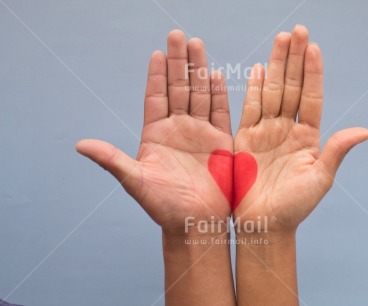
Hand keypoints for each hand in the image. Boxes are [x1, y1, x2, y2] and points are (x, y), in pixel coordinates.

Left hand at [76, 30, 232, 232]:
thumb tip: (80, 144)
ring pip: (199, 95)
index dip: (156, 75)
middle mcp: (178, 129)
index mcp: (156, 134)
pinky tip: (216, 75)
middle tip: (178, 35)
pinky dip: (219, 95)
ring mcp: (200, 133)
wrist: (194, 222)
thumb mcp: (135, 180)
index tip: (156, 52)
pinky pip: (220, 113)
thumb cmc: (163, 206)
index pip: (156, 97)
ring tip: (197, 46)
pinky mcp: (220, 142)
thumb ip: (112, 159)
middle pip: (179, 89)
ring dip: (199, 71)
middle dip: (179, 62)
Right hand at [234, 25, 367, 231]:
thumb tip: (367, 130)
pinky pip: (250, 108)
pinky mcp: (245, 138)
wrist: (263, 223)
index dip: (313, 73)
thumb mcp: (320, 179)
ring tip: (280, 40)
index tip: (314, 48)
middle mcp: (288, 129)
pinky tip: (259, 68)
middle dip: (294, 59)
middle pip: (291, 87)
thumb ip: (337, 150)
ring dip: (276, 65)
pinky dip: (254, 88)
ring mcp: (266, 131)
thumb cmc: (294, 207)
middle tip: (297, 31)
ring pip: (272, 91)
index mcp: (308, 137)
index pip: (311, 97)